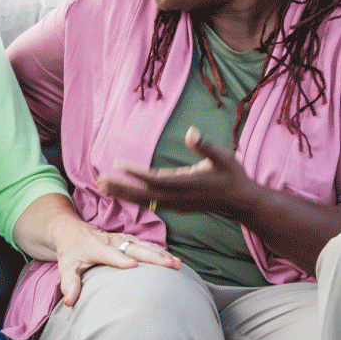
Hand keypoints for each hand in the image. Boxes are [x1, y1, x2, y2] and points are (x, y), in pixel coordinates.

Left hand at [46, 219, 179, 306]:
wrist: (72, 231)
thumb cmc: (70, 251)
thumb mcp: (65, 266)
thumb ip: (69, 283)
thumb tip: (69, 301)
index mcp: (97, 247)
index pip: (111, 254)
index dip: (121, 259)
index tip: (134, 265)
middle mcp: (112, 241)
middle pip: (135, 247)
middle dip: (153, 256)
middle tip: (169, 265)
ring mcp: (122, 239)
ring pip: (145, 245)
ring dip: (161, 254)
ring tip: (176, 264)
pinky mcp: (128, 240)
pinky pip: (147, 244)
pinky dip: (160, 251)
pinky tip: (172, 259)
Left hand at [102, 127, 259, 216]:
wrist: (241, 202)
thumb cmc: (233, 177)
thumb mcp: (223, 157)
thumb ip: (205, 146)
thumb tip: (191, 132)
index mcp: (186, 184)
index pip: (156, 179)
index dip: (136, 173)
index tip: (118, 164)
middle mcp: (178, 198)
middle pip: (143, 194)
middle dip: (121, 187)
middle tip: (99, 180)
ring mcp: (176, 205)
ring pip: (144, 201)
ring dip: (123, 194)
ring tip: (102, 186)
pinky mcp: (176, 208)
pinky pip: (150, 204)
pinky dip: (135, 198)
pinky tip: (124, 194)